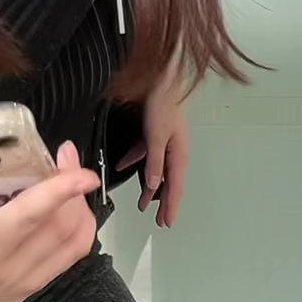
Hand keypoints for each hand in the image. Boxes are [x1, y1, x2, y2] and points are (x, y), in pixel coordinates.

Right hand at [0, 141, 99, 301]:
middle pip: (28, 222)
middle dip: (57, 187)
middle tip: (66, 153)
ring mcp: (13, 276)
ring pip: (61, 235)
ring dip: (76, 201)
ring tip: (74, 171)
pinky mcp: (32, 285)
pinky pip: (71, 253)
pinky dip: (82, 226)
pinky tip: (80, 204)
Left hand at [117, 68, 188, 227]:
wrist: (163, 78)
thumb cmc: (164, 105)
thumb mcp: (156, 137)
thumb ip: (154, 162)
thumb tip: (153, 186)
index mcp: (178, 154)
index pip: (174, 187)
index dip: (170, 206)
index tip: (166, 223)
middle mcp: (174, 151)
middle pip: (168, 182)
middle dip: (163, 202)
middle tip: (158, 221)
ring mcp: (164, 142)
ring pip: (156, 171)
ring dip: (149, 187)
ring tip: (142, 203)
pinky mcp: (155, 133)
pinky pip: (146, 154)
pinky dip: (136, 161)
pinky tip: (123, 166)